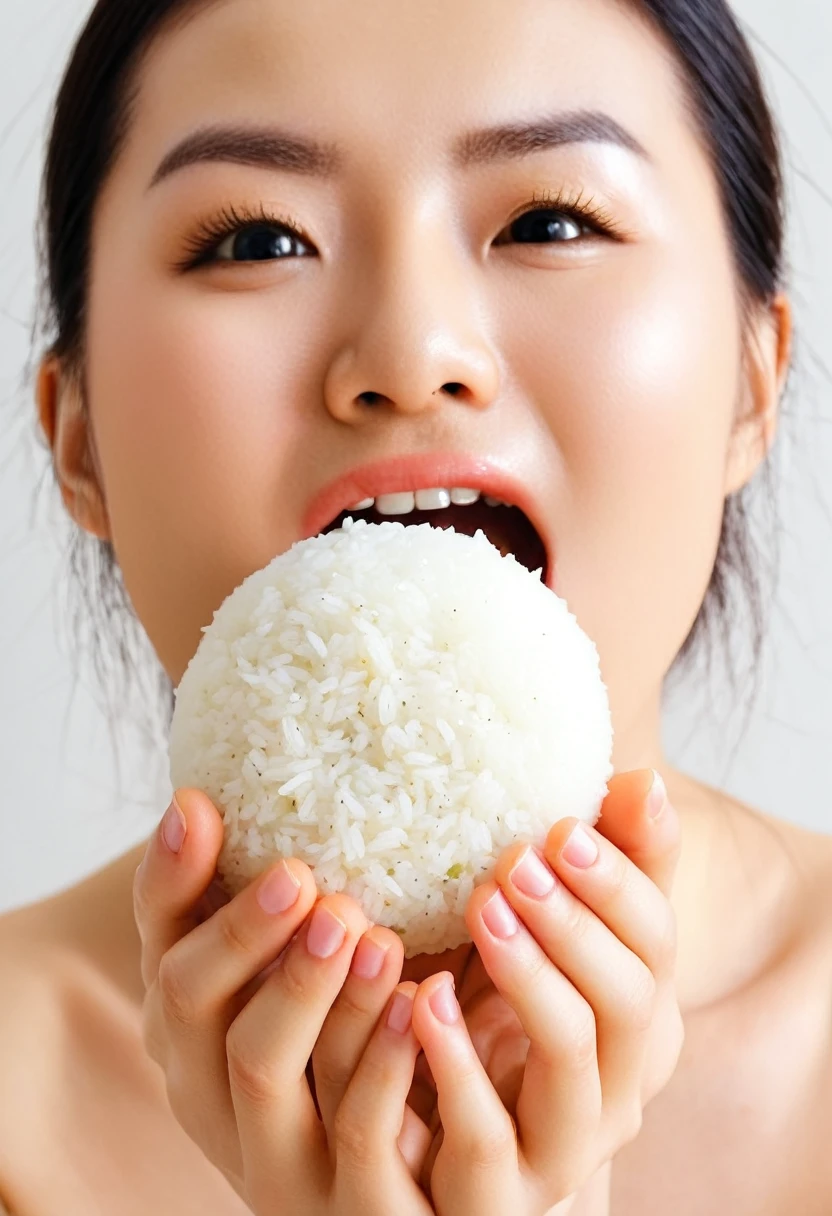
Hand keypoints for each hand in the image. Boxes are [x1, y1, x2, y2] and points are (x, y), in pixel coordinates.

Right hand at [133, 788, 436, 1214]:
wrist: (406, 1183)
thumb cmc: (352, 1041)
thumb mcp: (310, 963)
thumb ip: (291, 894)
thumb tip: (280, 780)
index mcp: (187, 1018)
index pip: (156, 938)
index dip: (172, 874)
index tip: (204, 808)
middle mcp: (202, 1082)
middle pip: (187, 999)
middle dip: (241, 929)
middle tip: (303, 876)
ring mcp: (260, 1149)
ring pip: (259, 1066)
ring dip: (308, 991)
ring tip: (374, 931)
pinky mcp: (338, 1200)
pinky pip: (351, 1132)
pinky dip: (384, 1063)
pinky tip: (425, 1002)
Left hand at [407, 769, 683, 1214]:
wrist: (443, 1140)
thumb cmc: (500, 1010)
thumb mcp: (551, 933)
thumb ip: (597, 866)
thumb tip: (636, 777)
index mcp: (641, 1013)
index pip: (659, 943)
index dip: (617, 883)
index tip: (560, 827)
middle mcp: (622, 1083)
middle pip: (628, 1000)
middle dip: (573, 925)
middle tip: (511, 862)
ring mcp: (568, 1143)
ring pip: (572, 1064)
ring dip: (530, 980)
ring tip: (478, 908)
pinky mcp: (500, 1189)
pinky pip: (487, 1135)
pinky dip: (457, 1063)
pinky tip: (421, 999)